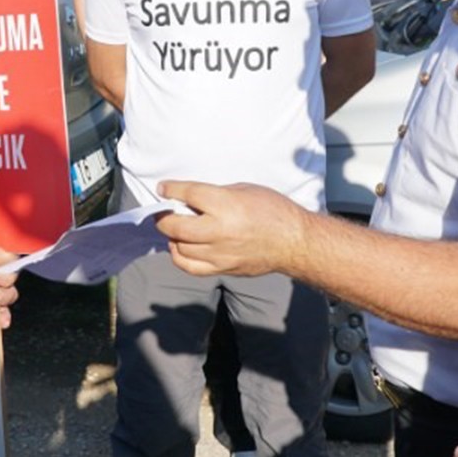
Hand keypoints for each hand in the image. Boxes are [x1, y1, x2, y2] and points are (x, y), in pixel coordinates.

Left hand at [155, 180, 307, 277]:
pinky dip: (179, 256)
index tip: (163, 188)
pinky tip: (181, 247)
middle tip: (163, 212)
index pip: (188, 194)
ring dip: (172, 236)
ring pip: (180, 247)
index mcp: (227, 205)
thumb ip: (216, 194)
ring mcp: (220, 253)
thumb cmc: (274, 210)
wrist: (294, 242)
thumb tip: (192, 199)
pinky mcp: (223, 268)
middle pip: (176, 226)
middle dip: (163, 218)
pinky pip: (190, 266)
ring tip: (175, 229)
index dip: (170, 190)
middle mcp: (220, 230)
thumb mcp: (245, 190)